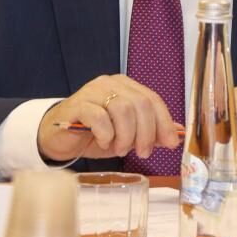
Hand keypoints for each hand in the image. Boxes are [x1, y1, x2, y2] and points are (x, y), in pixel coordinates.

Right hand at [37, 75, 182, 162]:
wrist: (60, 136)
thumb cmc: (95, 134)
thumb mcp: (127, 135)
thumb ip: (150, 132)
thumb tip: (177, 134)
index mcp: (126, 86)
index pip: (152, 99)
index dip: (164, 122)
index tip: (169, 144)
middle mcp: (110, 84)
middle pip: (140, 103)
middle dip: (146, 132)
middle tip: (142, 152)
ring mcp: (93, 92)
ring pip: (122, 109)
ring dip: (126, 135)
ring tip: (120, 149)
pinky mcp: (78, 105)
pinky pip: (99, 116)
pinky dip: (106, 134)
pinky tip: (104, 143)